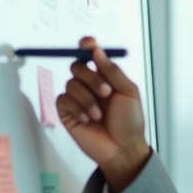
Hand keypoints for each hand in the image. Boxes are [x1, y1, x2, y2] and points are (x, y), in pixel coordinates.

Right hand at [56, 36, 151, 192]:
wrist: (122, 149)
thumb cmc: (129, 122)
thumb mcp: (128, 92)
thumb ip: (112, 71)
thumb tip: (97, 50)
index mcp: (105, 77)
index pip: (91, 55)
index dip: (87, 46)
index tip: (88, 44)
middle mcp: (89, 85)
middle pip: (77, 66)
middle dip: (91, 78)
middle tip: (105, 92)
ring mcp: (77, 98)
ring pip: (71, 84)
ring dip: (87, 99)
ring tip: (99, 115)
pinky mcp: (67, 112)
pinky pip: (62, 100)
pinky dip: (77, 108)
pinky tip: (87, 119)